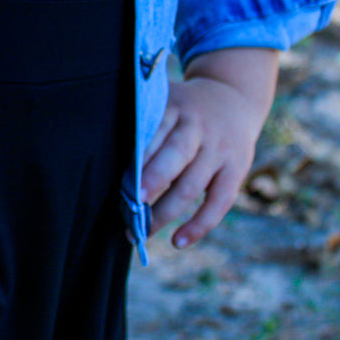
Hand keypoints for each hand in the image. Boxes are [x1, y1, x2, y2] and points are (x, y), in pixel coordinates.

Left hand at [141, 47, 278, 248]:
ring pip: (191, 185)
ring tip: (142, 233)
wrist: (234, 98)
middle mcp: (199, 128)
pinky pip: (218, 203)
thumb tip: (103, 149)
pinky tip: (178, 241)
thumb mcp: (166, 100)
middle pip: (176, 156)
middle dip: (153, 181)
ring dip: (165, 212)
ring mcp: (220, 150)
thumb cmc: (184, 109)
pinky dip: (199, 225)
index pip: (155, 133)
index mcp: (176, 108)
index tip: (121, 181)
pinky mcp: (236, 170)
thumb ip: (143, 120)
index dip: (139, 158)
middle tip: (132, 203)